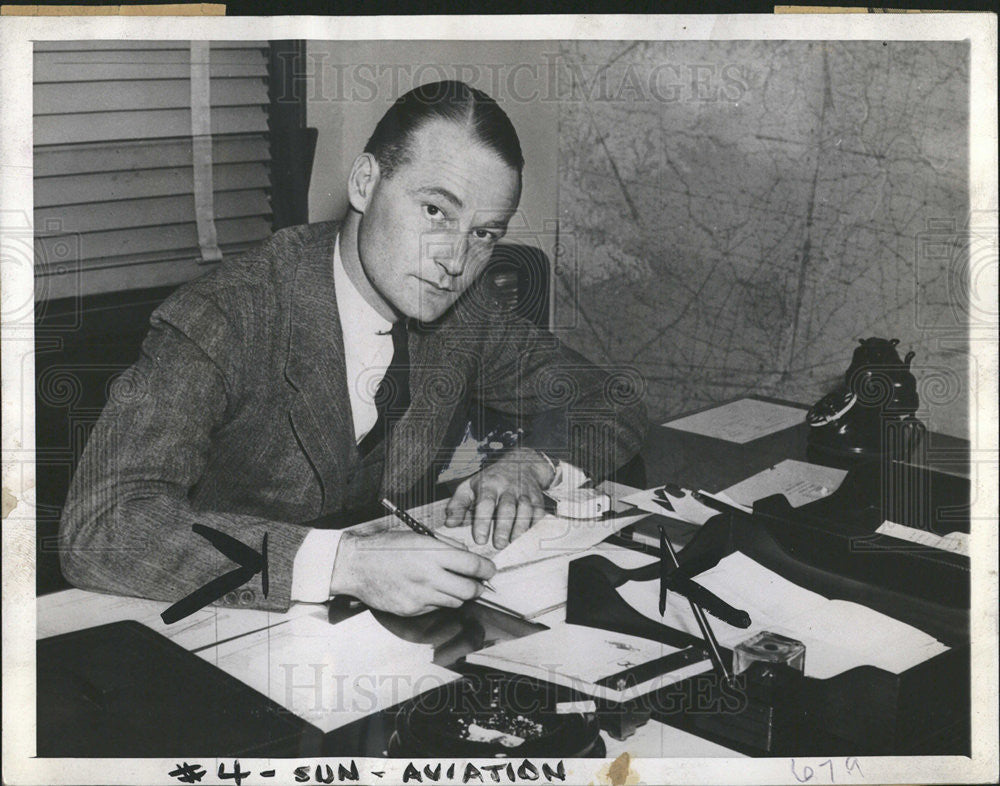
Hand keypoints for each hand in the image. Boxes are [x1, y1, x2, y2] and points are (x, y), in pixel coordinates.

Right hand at [329, 530, 495, 615]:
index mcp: (433, 553)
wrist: (356, 565)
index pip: (473, 566)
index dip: (487, 569)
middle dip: (478, 587)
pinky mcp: (412, 610)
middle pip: (470, 590)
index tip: (489, 570)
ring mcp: (420, 596)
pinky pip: (436, 608)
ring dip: (459, 594)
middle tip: (478, 583)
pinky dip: (438, 601)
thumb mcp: (418, 535)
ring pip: (455, 602)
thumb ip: (445, 544)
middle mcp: (429, 576)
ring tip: (451, 584)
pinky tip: (428, 590)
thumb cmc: (386, 547)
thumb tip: (466, 552)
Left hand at [443, 447, 554, 548]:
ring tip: (512, 543)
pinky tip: (528, 537)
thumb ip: (458, 505)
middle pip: (507, 508)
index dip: (482, 521)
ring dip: (519, 528)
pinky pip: (538, 512)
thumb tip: (449, 523)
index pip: (485, 503)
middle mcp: (507, 487)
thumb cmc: (490, 480)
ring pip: (524, 510)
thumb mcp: (469, 487)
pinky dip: (535, 525)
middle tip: (498, 545)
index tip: (479, 539)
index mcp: (488, 485)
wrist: (520, 464)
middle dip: (503, 527)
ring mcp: (524, 492)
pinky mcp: (537, 498)